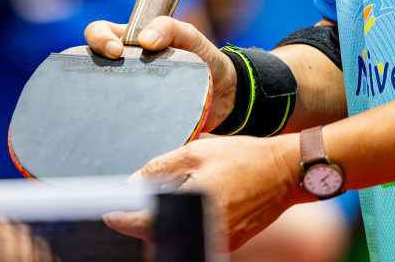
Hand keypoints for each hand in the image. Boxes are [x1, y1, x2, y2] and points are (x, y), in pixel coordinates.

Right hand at [84, 15, 237, 131]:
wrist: (225, 95)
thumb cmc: (205, 58)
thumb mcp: (191, 36)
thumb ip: (171, 28)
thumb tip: (145, 39)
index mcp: (131, 41)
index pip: (100, 32)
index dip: (99, 37)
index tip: (116, 49)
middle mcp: (123, 66)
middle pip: (90, 64)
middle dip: (89, 65)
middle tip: (114, 70)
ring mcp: (127, 93)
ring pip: (100, 94)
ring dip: (100, 97)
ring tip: (112, 102)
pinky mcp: (136, 116)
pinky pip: (119, 118)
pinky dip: (117, 122)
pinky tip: (122, 126)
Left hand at [103, 134, 308, 250]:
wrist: (286, 172)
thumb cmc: (244, 158)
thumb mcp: (197, 151)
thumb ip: (160, 168)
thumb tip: (133, 183)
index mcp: (192, 209)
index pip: (144, 224)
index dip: (122, 218)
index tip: (107, 212)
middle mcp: (204, 232)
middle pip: (161, 234)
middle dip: (144, 220)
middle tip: (134, 202)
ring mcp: (219, 240)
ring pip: (179, 235)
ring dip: (166, 221)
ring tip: (163, 199)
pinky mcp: (229, 242)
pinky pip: (198, 234)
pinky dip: (187, 223)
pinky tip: (190, 201)